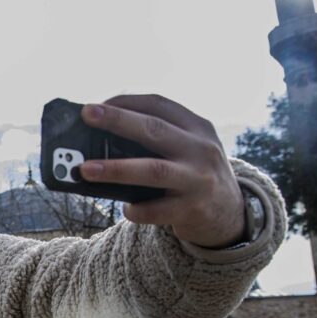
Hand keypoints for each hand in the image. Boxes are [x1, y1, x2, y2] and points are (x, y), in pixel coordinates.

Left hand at [77, 94, 245, 247]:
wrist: (231, 214)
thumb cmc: (194, 176)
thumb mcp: (187, 149)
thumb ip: (157, 142)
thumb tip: (98, 144)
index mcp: (197, 127)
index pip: (159, 105)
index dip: (126, 102)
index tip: (96, 106)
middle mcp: (201, 149)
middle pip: (154, 130)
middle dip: (118, 120)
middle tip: (87, 114)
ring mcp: (198, 179)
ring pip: (152, 170)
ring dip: (116, 169)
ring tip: (85, 169)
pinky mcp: (193, 209)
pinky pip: (157, 210)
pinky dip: (137, 209)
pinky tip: (126, 209)